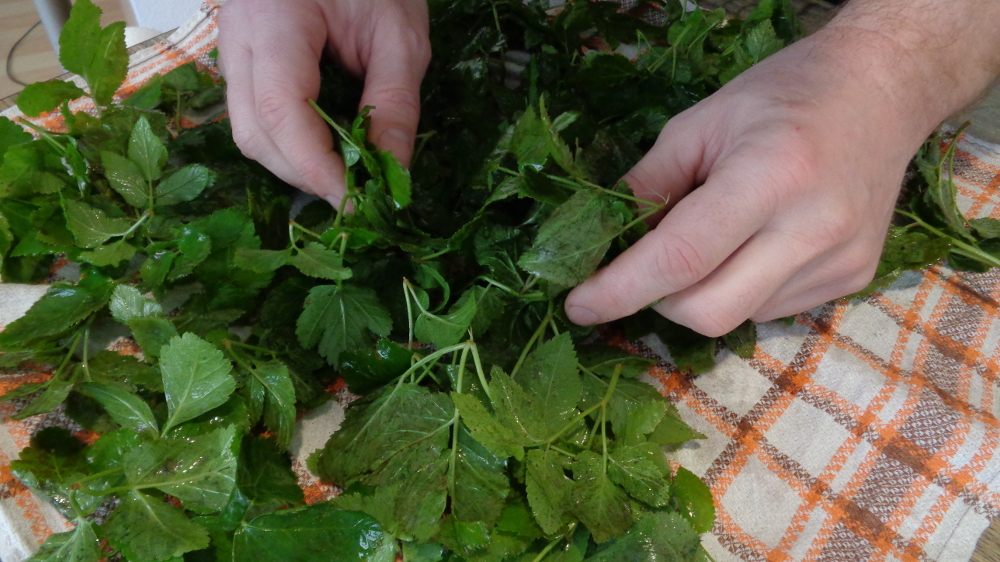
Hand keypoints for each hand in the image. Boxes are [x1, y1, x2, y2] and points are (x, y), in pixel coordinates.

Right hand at [217, 0, 430, 205]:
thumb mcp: (400, 36)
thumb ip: (395, 105)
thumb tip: (392, 175)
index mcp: (272, 16)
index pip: (279, 108)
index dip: (314, 165)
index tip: (354, 200)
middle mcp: (237, 35)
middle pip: (254, 131)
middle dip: (305, 173)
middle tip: (356, 195)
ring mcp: (232, 49)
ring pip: (248, 133)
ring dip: (295, 165)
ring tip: (345, 176)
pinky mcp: (242, 64)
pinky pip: (254, 119)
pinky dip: (290, 146)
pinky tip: (327, 151)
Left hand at [564, 28, 948, 335]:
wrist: (883, 90)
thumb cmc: (783, 95)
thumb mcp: (701, 122)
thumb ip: (648, 184)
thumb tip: (603, 243)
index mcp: (770, 176)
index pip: (680, 258)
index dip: (619, 289)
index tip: (577, 304)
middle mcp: (813, 229)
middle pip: (707, 311)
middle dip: (657, 299)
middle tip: (643, 266)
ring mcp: (840, 262)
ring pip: (736, 317)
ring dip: (699, 293)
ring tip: (711, 239)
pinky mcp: (853, 280)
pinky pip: (769, 310)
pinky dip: (738, 290)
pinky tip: (750, 246)